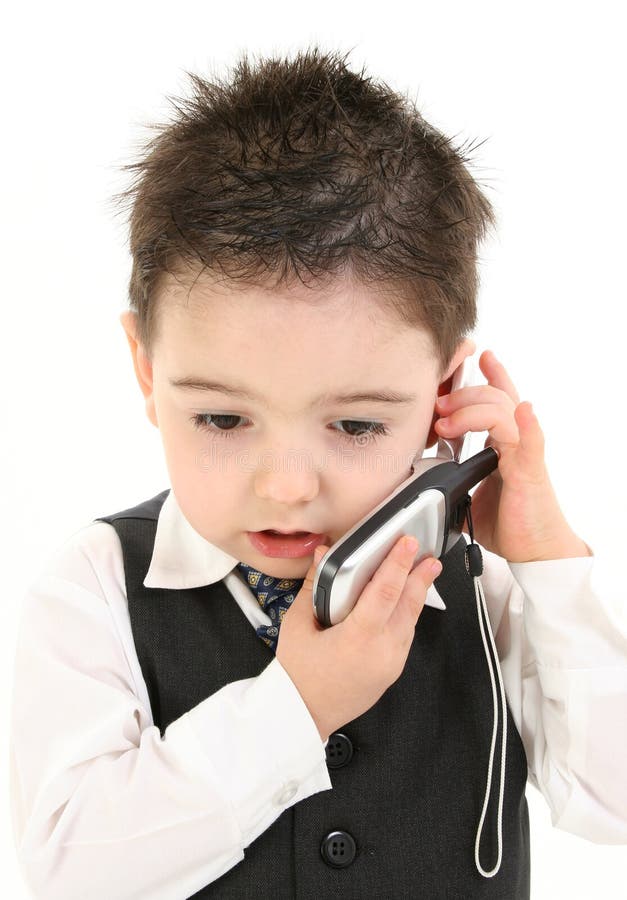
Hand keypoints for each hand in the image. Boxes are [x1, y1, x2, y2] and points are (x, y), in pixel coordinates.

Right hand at [276, 536, 441, 740]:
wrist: (304, 715)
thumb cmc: (298, 675)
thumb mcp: (297, 624)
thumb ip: (314, 585)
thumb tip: (324, 555)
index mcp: (359, 637)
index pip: (387, 591)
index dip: (399, 563)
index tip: (408, 543)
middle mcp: (382, 650)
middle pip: (409, 605)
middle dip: (421, 576)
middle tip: (429, 556)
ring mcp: (391, 663)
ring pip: (412, 620)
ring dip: (418, 595)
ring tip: (423, 573)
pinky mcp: (392, 671)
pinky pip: (406, 636)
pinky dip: (408, 615)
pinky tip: (406, 602)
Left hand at [434, 350, 590, 562]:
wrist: (535, 552)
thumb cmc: (510, 524)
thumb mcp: (470, 495)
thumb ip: (455, 480)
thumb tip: (423, 482)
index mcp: (503, 444)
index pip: (497, 400)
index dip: (488, 375)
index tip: (475, 356)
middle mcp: (516, 442)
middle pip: (494, 398)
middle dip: (462, 394)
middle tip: (439, 403)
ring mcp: (524, 453)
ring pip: (503, 411)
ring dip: (471, 409)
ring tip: (446, 421)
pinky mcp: (530, 471)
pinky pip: (531, 443)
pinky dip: (528, 425)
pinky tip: (525, 411)